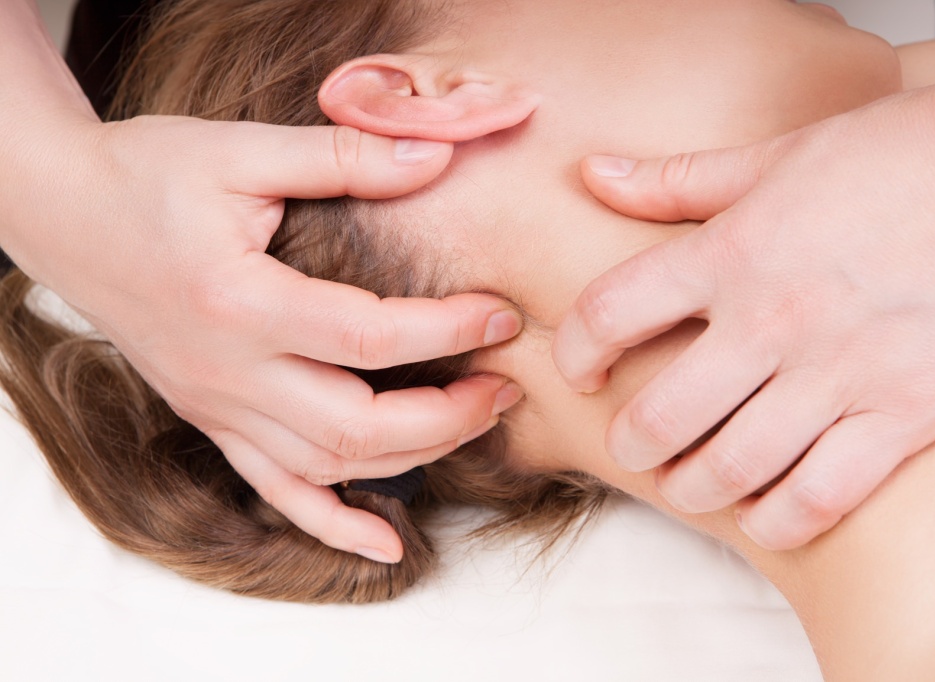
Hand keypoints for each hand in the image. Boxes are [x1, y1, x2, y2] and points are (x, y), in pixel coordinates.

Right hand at [6, 115, 522, 563]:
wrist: (66, 214)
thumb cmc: (149, 174)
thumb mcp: (243, 150)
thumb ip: (343, 156)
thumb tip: (435, 155)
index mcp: (238, 300)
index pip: (367, 336)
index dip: (448, 331)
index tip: (503, 315)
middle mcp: (227, 371)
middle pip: (355, 426)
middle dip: (448, 416)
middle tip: (505, 385)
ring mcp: (217, 406)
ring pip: (326, 466)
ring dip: (414, 456)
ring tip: (474, 420)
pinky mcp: (212, 419)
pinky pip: (275, 491)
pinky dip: (334, 524)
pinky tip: (387, 543)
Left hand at [553, 45, 934, 548]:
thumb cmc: (899, 154)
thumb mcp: (775, 156)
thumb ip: (676, 178)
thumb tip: (592, 174)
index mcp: (733, 250)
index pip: (610, 313)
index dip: (575, 351)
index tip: (582, 369)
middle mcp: (775, 317)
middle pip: (660, 414)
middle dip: (631, 442)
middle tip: (634, 443)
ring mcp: (842, 371)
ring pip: (732, 467)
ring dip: (692, 489)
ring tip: (688, 483)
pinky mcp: (907, 411)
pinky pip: (822, 494)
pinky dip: (779, 519)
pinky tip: (763, 514)